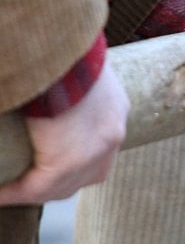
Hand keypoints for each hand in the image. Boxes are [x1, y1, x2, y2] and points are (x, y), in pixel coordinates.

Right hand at [0, 62, 128, 204]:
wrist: (59, 50)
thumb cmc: (61, 52)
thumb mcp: (74, 68)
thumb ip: (69, 85)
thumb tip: (41, 82)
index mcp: (115, 109)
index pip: (99, 147)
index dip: (76, 162)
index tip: (46, 162)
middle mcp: (113, 132)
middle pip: (87, 174)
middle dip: (57, 182)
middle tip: (26, 183)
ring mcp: (96, 150)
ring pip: (63, 186)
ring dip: (32, 191)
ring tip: (7, 191)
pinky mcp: (70, 161)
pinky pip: (38, 187)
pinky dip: (14, 193)